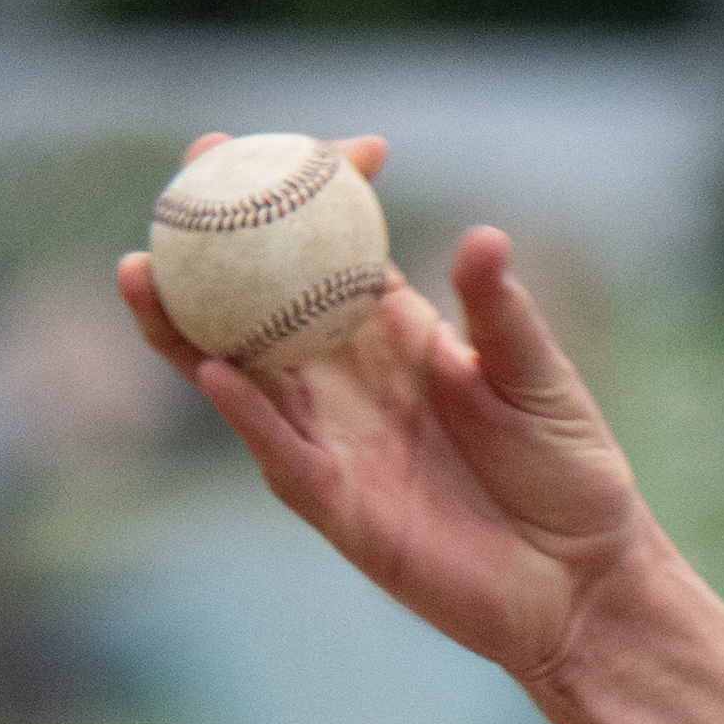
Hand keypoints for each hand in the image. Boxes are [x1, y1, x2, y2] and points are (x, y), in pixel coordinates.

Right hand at [112, 152, 649, 698]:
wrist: (582, 578)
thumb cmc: (566, 470)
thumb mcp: (537, 377)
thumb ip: (500, 312)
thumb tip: (481, 239)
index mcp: (387, 331)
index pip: (327, 246)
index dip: (313, 192)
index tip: (324, 145)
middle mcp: (342, 378)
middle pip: (249, 300)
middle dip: (208, 238)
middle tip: (187, 173)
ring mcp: (329, 440)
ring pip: (234, 374)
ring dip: (183, 325)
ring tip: (141, 268)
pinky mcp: (336, 507)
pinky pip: (278, 453)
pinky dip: (246, 413)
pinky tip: (215, 369)